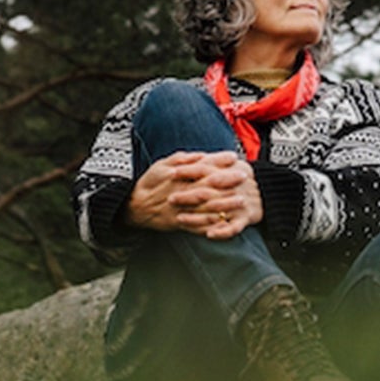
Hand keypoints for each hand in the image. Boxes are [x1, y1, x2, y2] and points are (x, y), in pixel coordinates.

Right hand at [126, 151, 262, 238]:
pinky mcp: (180, 223)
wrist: (135, 207)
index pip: (203, 166)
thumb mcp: (162, 164)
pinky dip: (212, 225)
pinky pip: (199, 225)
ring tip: (241, 200)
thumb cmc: (151, 183)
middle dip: (227, 181)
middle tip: (244, 176)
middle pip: (208, 186)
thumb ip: (183, 159)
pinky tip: (226, 223)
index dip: (219, 162)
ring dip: (225, 204)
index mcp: (179, 176)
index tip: (235, 157)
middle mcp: (182, 192)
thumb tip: (201, 155)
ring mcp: (182, 209)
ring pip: (206, 207)